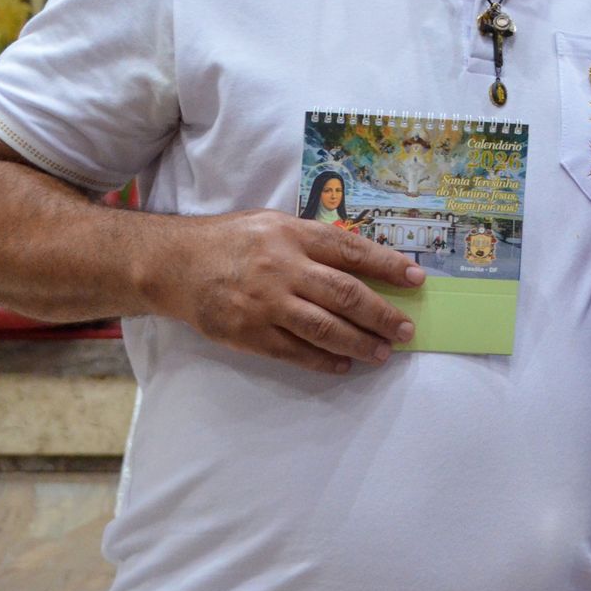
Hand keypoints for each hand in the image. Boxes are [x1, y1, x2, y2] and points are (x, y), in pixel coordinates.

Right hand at [148, 209, 424, 373]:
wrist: (174, 264)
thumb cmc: (232, 241)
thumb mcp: (274, 225)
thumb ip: (314, 242)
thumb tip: (363, 263)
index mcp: (293, 235)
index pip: (352, 251)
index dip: (388, 265)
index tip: (416, 278)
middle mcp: (283, 267)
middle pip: (344, 294)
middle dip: (381, 313)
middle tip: (405, 329)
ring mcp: (265, 303)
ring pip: (324, 328)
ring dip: (359, 343)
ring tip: (382, 353)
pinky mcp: (248, 332)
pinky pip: (294, 351)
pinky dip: (322, 360)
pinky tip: (343, 365)